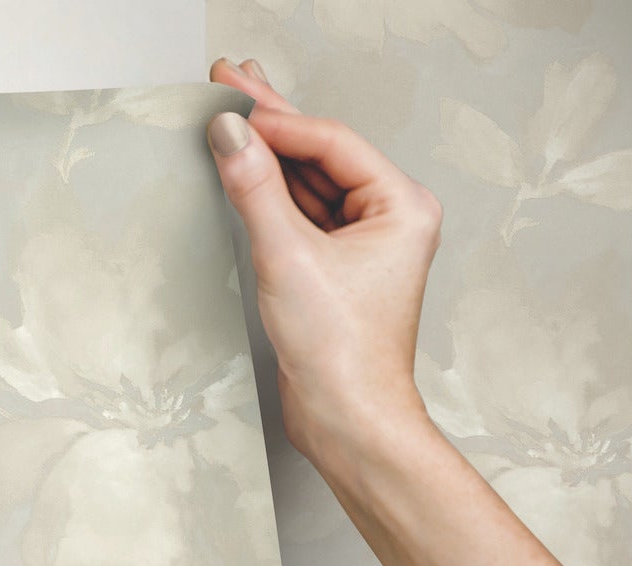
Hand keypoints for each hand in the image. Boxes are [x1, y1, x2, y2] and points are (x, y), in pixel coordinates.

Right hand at [205, 58, 443, 475]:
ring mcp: (362, 244)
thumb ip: (255, 189)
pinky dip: (268, 192)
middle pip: (320, 154)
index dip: (276, 119)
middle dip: (272, 120)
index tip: (229, 101)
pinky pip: (299, 215)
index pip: (330, 143)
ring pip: (308, 182)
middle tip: (229, 80)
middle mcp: (389, 219)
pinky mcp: (334, 269)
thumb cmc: (343, 354)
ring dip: (267, 152)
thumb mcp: (288, 258)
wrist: (348, 420)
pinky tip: (244, 168)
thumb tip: (230, 134)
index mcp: (402, 206)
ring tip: (229, 113)